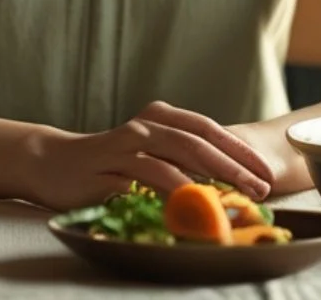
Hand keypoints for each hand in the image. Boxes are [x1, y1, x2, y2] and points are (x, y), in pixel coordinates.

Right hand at [18, 100, 274, 210]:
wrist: (53, 162)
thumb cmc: (109, 161)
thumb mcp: (148, 153)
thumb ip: (181, 160)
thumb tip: (228, 183)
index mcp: (160, 117)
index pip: (208, 129)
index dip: (240, 150)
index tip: (266, 172)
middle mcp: (146, 126)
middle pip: (198, 142)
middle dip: (234, 166)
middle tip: (261, 188)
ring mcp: (126, 146)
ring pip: (175, 158)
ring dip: (209, 179)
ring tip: (235, 199)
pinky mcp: (109, 170)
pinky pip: (145, 180)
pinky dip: (170, 191)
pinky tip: (189, 204)